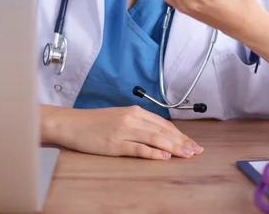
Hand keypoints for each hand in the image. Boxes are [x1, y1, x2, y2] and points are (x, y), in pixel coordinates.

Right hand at [42, 104, 203, 159]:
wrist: (72, 123)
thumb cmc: (95, 123)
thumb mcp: (120, 118)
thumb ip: (138, 124)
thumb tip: (158, 135)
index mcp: (135, 111)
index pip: (163, 124)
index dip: (180, 134)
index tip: (192, 142)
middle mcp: (132, 118)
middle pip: (163, 131)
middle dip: (182, 141)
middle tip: (196, 151)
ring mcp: (124, 130)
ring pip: (155, 138)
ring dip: (173, 147)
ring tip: (186, 154)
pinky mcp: (115, 143)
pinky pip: (138, 148)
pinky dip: (152, 152)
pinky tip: (164, 157)